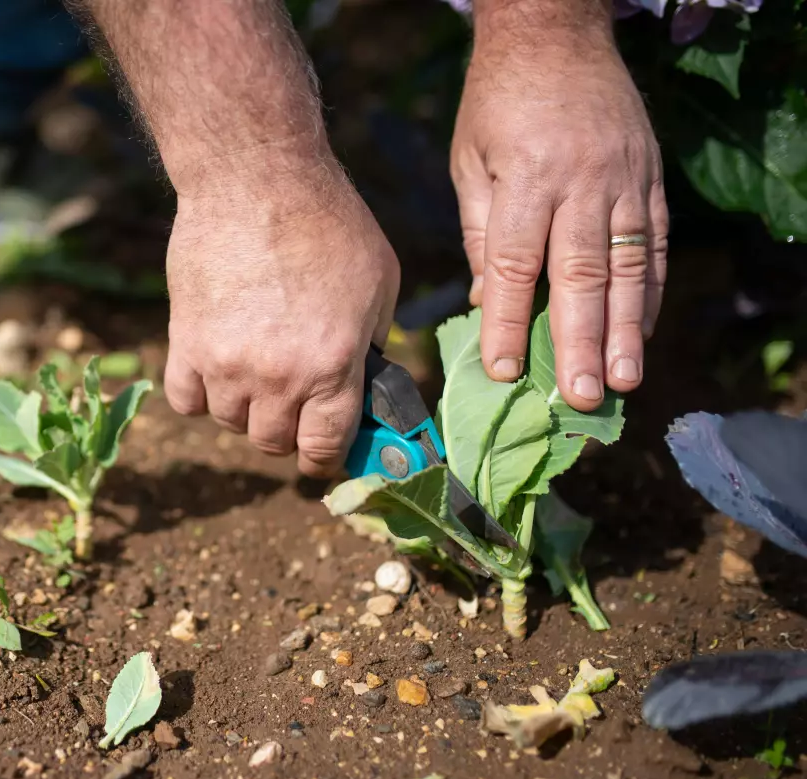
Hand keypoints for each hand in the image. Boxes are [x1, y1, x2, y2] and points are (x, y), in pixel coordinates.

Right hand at [163, 154, 399, 476]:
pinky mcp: (184, 343)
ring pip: (230, 423)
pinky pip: (186, 400)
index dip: (324, 458)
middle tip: (292, 402)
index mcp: (333, 366)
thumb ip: (373, 340)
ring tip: (254, 373)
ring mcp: (226, 364)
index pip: (323, 448)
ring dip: (244, 408)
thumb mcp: (380, 280)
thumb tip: (365, 379)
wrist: (254, 177)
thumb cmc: (327, 220)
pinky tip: (215, 366)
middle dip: (286, 430)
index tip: (321, 452)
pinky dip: (200, 393)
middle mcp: (278, 377)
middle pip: (273, 442)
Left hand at [451, 6, 667, 410]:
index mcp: (527, 180)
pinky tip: (641, 331)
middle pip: (581, 276)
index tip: (504, 372)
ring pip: (628, 266)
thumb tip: (488, 301)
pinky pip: (654, 243)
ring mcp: (623, 179)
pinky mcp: (649, 176)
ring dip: (626, 330)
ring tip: (622, 382)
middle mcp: (581, 183)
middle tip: (578, 397)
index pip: (516, 266)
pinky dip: (649, 292)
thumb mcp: (470, 162)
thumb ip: (483, 234)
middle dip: (579, 343)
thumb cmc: (497, 103)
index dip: (510, 322)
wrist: (555, 31)